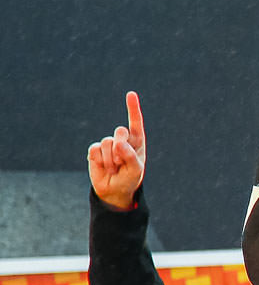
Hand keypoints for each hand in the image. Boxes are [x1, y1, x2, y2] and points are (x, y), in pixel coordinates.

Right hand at [86, 91, 146, 210]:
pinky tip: (104, 168)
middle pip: (120, 131)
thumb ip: (130, 156)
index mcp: (137, 141)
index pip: (135, 122)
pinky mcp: (95, 150)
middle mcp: (122, 139)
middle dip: (121, 147)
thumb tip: (119, 143)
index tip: (131, 94)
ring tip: (115, 168)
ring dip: (111, 160)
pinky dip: (100, 161)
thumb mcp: (136, 169)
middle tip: (121, 162)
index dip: (133, 108)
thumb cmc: (130, 178)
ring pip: (107, 143)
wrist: (114, 190)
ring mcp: (108, 144)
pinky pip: (95, 150)